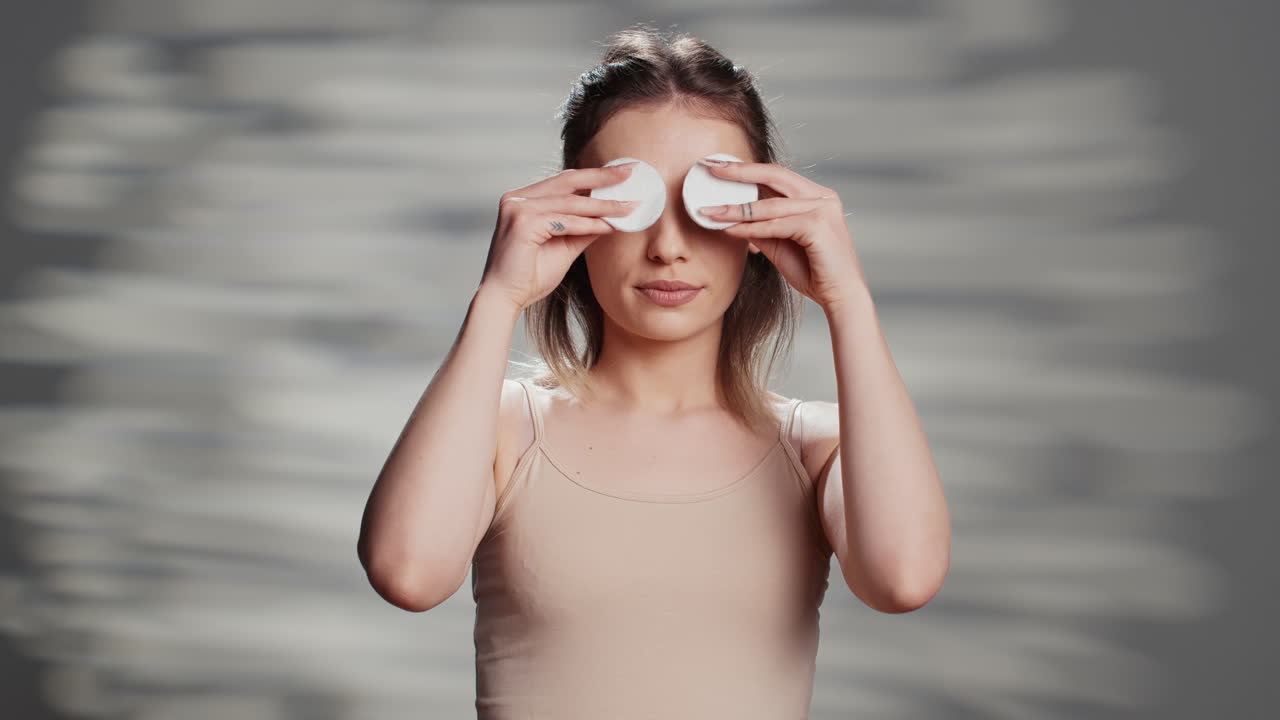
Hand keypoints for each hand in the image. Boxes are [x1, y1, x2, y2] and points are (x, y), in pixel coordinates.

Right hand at [478, 164, 637, 311]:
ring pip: (570, 202)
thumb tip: (612, 216)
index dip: (595, 175)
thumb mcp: (565, 246)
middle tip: (631, 172)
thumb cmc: (530, 276)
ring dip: (603, 205)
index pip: (565, 181)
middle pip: (569, 180)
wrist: (505, 298)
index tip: (623, 173)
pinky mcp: (522, 223)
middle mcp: (518, 197)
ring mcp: (518, 208)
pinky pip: (564, 221)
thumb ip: (584, 228)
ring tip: (629, 207)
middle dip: (603, 177)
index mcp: (525, 199)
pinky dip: (588, 224)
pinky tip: (609, 227)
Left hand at [696, 159, 866, 311]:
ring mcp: (822, 209)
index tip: (720, 166)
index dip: (747, 169)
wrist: (841, 296)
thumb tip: (731, 216)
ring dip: (736, 208)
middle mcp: (822, 197)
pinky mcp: (818, 226)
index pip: (777, 175)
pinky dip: (751, 228)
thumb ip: (760, 227)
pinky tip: (729, 229)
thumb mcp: (779, 243)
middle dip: (739, 172)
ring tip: (710, 211)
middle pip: (774, 175)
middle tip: (711, 168)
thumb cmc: (814, 271)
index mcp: (816, 196)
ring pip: (770, 204)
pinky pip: (776, 225)